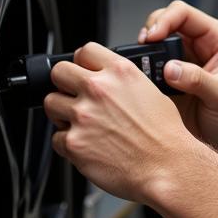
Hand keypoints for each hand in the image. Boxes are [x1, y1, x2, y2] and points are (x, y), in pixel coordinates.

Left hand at [45, 42, 193, 203]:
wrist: (167, 166)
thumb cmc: (164, 135)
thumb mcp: (152, 92)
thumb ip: (122, 82)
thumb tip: (107, 82)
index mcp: (120, 72)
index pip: (85, 50)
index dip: (82, 62)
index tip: (83, 71)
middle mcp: (99, 89)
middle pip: (59, 72)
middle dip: (64, 84)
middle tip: (74, 96)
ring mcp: (83, 115)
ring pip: (51, 103)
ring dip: (62, 112)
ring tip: (81, 124)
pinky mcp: (74, 142)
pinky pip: (56, 138)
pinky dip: (68, 143)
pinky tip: (88, 146)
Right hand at [140, 0, 217, 154]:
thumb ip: (199, 81)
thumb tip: (172, 69)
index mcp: (217, 38)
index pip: (184, 13)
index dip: (164, 20)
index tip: (152, 37)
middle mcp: (198, 43)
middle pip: (164, 20)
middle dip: (149, 33)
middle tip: (142, 52)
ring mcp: (181, 57)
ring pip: (153, 40)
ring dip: (143, 51)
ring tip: (139, 67)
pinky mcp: (168, 73)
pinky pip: (148, 61)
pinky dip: (140, 67)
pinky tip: (139, 78)